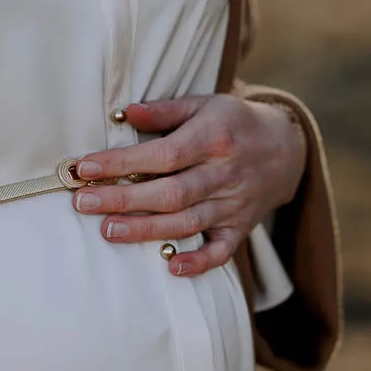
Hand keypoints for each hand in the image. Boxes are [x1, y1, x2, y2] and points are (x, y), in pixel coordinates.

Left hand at [71, 93, 306, 278]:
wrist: (287, 149)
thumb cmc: (233, 122)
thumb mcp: (204, 104)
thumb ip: (164, 110)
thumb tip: (123, 113)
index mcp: (214, 138)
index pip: (163, 155)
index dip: (123, 163)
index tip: (85, 167)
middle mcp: (225, 173)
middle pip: (171, 193)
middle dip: (123, 200)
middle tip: (83, 203)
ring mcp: (234, 204)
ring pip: (188, 222)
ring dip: (146, 230)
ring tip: (108, 231)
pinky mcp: (241, 228)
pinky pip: (222, 252)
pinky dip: (198, 263)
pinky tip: (170, 267)